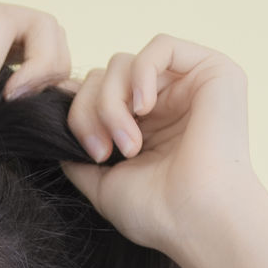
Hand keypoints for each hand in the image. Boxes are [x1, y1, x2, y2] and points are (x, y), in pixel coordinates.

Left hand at [60, 36, 257, 267]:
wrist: (199, 221)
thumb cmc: (157, 213)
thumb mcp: (103, 183)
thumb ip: (78, 155)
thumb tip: (55, 132)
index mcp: (145, 127)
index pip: (97, 94)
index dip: (78, 110)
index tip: (82, 149)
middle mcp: (167, 102)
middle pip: (105, 76)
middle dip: (91, 110)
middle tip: (102, 152)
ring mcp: (189, 85)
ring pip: (125, 62)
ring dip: (112, 102)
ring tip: (128, 144)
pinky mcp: (213, 70)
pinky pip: (160, 45)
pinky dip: (140, 74)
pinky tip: (144, 109)